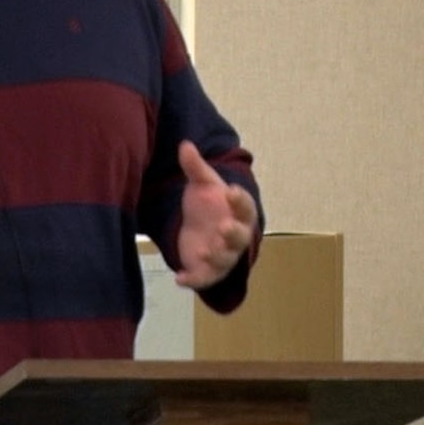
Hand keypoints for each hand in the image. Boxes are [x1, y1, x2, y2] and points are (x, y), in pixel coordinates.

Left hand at [173, 141, 256, 288]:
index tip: (229, 191)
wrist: (199, 227)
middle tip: (224, 227)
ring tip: (204, 251)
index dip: (239, 200)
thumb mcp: (202, 183)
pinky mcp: (207, 270)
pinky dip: (193, 280)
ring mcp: (223, 255)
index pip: (245, 206)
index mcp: (239, 212)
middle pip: (239, 237)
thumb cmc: (208, 204)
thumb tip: (184, 144)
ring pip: (224, 261)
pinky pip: (203, 278)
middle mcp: (235, 236)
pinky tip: (178, 278)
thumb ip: (195, 167)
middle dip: (233, 234)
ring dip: (216, 257)